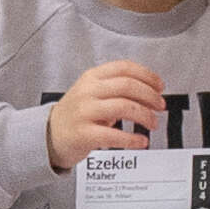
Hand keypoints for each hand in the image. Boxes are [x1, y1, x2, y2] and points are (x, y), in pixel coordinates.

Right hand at [50, 63, 168, 163]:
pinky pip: (114, 135)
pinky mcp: (84, 134)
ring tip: (152, 123)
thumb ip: (115, 88)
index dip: (147, 75)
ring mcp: (85, 112)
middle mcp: (88, 92)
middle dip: (150, 96)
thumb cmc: (75, 114)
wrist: (49, 135)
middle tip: (160, 106)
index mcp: (91, 77)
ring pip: (124, 107)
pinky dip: (133, 139)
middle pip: (127, 86)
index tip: (159, 86)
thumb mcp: (91, 92)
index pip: (124, 68)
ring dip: (145, 115)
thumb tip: (149, 92)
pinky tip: (141, 141)